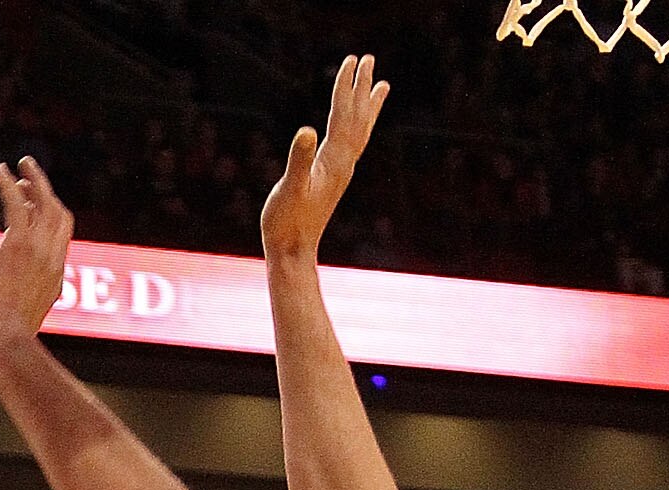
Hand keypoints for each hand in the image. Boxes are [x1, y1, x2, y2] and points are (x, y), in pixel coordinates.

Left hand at [0, 154, 73, 361]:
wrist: (3, 340)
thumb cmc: (5, 338)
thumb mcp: (21, 320)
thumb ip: (21, 307)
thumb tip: (9, 313)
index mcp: (55, 278)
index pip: (60, 238)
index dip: (50, 218)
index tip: (34, 206)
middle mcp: (52, 260)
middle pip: (59, 214)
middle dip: (46, 192)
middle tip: (29, 176)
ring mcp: (38, 251)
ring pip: (44, 203)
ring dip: (33, 179)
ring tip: (19, 163)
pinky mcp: (18, 245)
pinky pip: (17, 204)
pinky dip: (9, 184)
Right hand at [260, 52, 389, 262]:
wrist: (293, 252)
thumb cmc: (286, 222)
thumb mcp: (288, 188)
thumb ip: (298, 160)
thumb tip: (306, 131)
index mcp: (334, 161)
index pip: (342, 115)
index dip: (345, 87)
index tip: (351, 60)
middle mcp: (343, 163)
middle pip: (358, 118)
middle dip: (362, 87)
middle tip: (369, 59)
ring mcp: (341, 172)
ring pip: (360, 131)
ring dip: (368, 106)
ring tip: (381, 86)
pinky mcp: (334, 179)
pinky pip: (352, 145)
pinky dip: (358, 128)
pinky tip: (356, 126)